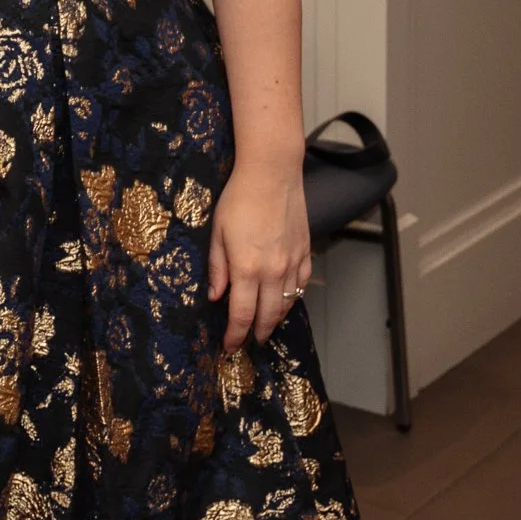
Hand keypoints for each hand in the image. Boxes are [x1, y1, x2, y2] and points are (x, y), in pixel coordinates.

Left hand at [207, 159, 311, 351]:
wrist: (272, 174)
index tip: (230, 345)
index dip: (235, 334)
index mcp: (247, 268)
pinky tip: (283, 300)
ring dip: (275, 319)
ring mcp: (292, 263)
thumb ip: (218, 267)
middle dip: (257, 333)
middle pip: (268, 316)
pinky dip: (292, 298)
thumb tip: (215, 296)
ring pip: (286, 304)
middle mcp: (273, 271)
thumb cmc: (240, 199)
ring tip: (265, 326)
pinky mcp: (305, 252)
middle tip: (249, 342)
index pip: (242, 314)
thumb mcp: (217, 233)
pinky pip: (301, 285)